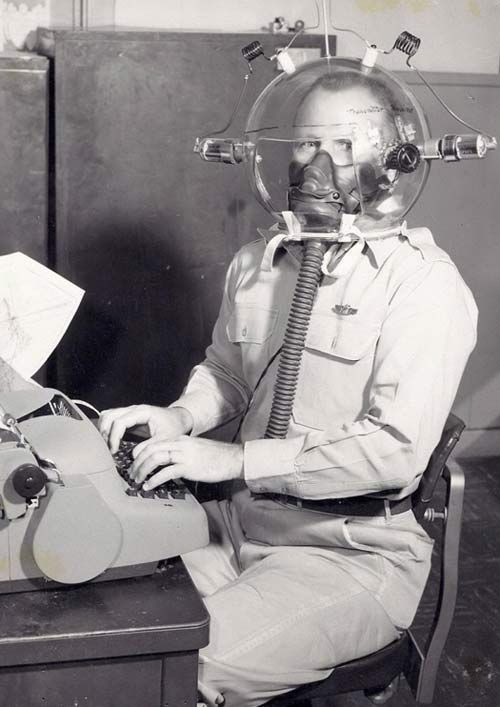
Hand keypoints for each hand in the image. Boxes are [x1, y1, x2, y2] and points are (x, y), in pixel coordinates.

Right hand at [98, 404, 192, 453]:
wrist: (179, 419)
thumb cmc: (174, 427)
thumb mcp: (166, 439)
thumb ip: (150, 446)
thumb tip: (133, 455)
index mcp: (143, 412)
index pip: (120, 421)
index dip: (114, 437)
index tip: (113, 451)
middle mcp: (133, 409)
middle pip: (109, 416)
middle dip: (105, 433)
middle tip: (107, 449)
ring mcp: (129, 411)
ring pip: (107, 415)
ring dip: (103, 430)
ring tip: (107, 446)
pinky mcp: (127, 416)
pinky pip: (111, 418)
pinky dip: (106, 428)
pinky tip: (109, 441)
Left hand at [129, 436, 243, 489]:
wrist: (232, 459)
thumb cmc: (216, 457)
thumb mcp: (195, 449)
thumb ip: (180, 452)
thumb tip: (166, 463)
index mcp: (180, 439)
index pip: (153, 442)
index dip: (140, 453)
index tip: (134, 463)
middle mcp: (180, 444)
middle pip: (150, 449)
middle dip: (137, 462)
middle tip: (132, 474)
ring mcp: (184, 455)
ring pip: (155, 459)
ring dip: (142, 470)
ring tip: (137, 480)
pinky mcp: (189, 467)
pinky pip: (166, 472)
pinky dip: (154, 480)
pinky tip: (149, 486)